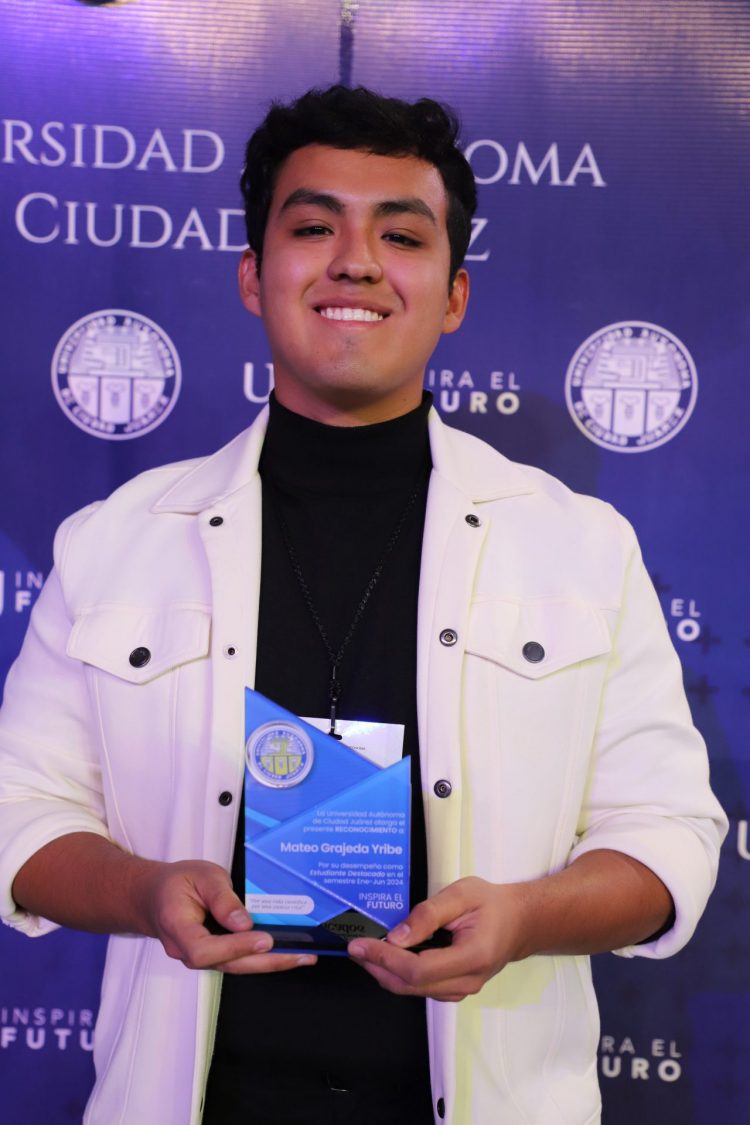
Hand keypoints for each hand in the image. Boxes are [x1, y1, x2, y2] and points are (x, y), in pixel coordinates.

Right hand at [139, 859, 316, 974]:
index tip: (264, 939)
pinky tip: (283, 953)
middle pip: (226, 964)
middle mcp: (184, 950)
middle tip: (299, 955)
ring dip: (268, 963)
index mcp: (176, 926)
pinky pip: (234, 960)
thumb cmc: (176, 882)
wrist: (153, 897)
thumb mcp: (201, 875)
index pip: (204, 949)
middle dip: (266, 962)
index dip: (235, 948)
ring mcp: (197, 957)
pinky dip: (259, 958)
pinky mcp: (210, 956)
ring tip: (301, 956)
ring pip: (234, 966)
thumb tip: (244, 923)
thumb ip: (222, 897)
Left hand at [348, 876, 524, 1001]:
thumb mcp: (462, 894)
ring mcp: (462, 990)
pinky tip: (385, 958)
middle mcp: (467, 982)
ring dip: (384, 972)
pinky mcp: (455, 989)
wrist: (519, 922)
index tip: (361, 945)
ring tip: (364, 951)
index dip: (385, 959)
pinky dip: (398, 975)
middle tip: (354, 948)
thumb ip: (429, 914)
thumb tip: (396, 936)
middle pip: (411, 985)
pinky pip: (421, 988)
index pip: (418, 969)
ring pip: (413, 991)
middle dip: (377, 967)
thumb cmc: (492, 904)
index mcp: (472, 957)